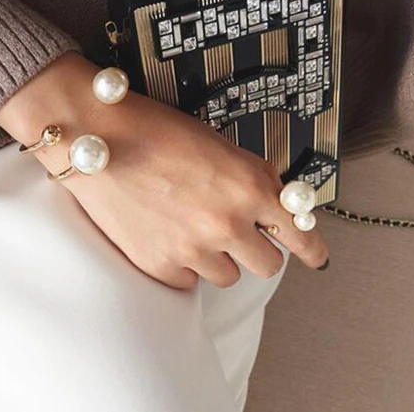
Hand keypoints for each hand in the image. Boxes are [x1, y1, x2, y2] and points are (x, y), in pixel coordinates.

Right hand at [0, 53, 329, 288]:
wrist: (97, 137)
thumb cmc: (154, 131)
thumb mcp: (220, 145)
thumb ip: (254, 179)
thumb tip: (275, 205)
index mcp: (249, 187)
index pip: (298, 233)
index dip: (312, 249)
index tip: (316, 257)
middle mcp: (226, 223)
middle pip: (268, 265)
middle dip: (256, 249)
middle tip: (236, 232)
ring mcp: (192, 249)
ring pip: (227, 276)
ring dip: (217, 257)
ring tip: (189, 227)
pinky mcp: (159, 265)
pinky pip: (189, 282)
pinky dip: (183, 265)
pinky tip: (166, 235)